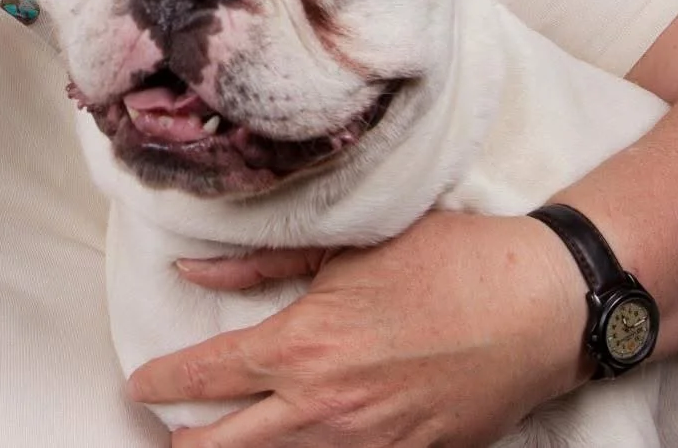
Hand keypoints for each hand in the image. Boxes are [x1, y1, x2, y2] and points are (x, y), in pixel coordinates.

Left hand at [129, 212, 587, 446]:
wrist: (538, 307)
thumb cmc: (448, 263)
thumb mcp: (346, 249)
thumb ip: (262, 266)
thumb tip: (194, 272)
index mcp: (302, 345)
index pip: (205, 377)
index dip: (161, 383)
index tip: (140, 385)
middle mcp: (324, 406)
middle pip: (224, 445)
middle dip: (186, 441)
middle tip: (170, 431)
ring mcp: (367, 444)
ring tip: (218, 444)